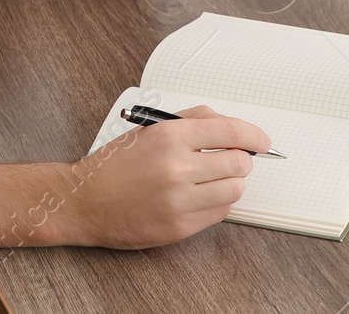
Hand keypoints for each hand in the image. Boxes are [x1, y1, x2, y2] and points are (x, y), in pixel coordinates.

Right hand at [55, 105, 269, 249]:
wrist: (86, 201)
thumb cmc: (117, 164)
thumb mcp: (151, 128)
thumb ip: (193, 120)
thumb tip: (231, 129)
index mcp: (170, 136)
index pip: (230, 131)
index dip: (254, 135)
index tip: (262, 141)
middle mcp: (177, 167)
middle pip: (239, 162)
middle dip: (240, 160)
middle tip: (230, 159)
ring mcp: (180, 200)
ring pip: (234, 189)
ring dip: (229, 183)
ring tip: (211, 179)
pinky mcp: (180, 226)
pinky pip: (220, 214)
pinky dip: (217, 204)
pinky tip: (199, 197)